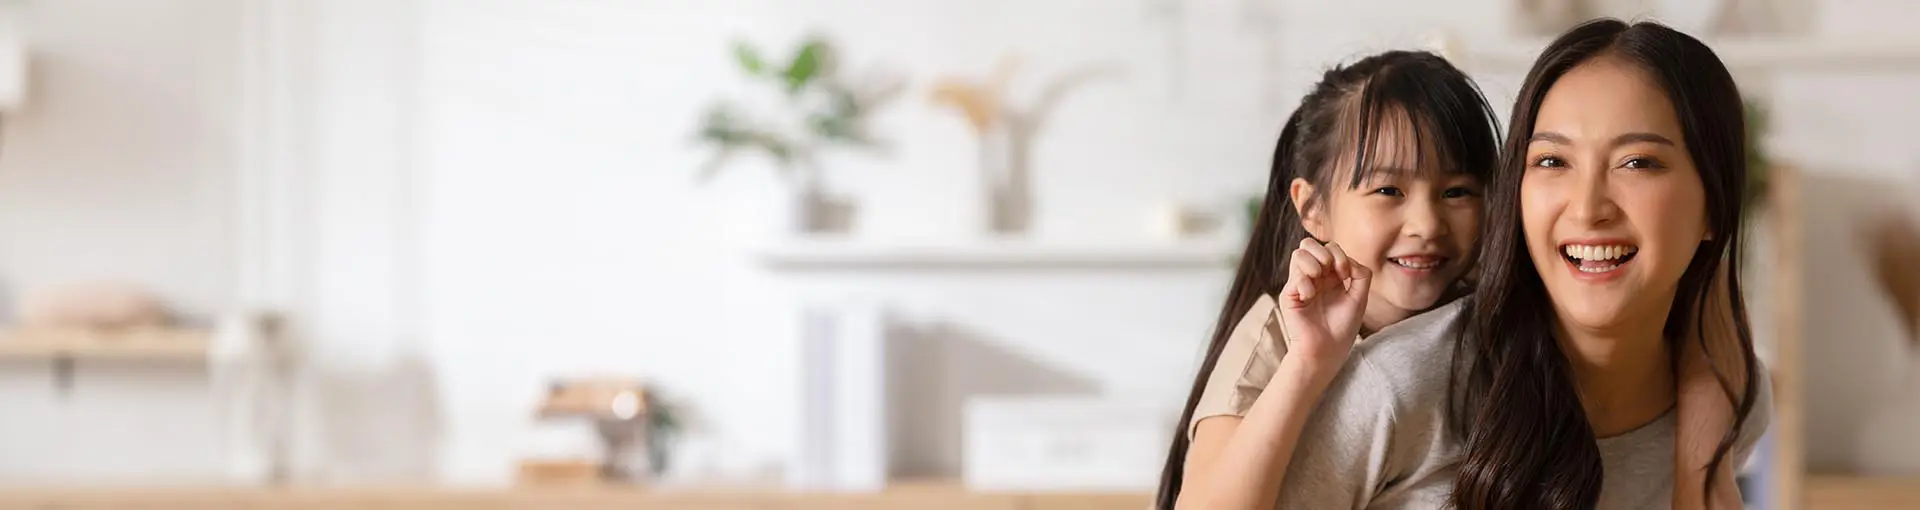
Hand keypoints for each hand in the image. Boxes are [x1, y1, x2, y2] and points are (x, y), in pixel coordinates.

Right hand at [1277, 238, 1371, 365]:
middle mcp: (1314, 276)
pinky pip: (1294, 276)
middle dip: (1323, 253)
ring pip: (1298, 253)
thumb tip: (1348, 259)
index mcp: (1330, 275)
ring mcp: (1300, 284)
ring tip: (1318, 281)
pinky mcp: (1289, 294)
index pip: (1329, 247)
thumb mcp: (1360, 297)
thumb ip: (1361, 273)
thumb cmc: (1343, 326)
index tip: (1346, 275)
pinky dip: (1305, 284)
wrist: (1328, 349)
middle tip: (1332, 273)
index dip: (1339, 255)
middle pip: (1308, 244)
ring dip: (1312, 264)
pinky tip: (1309, 299)